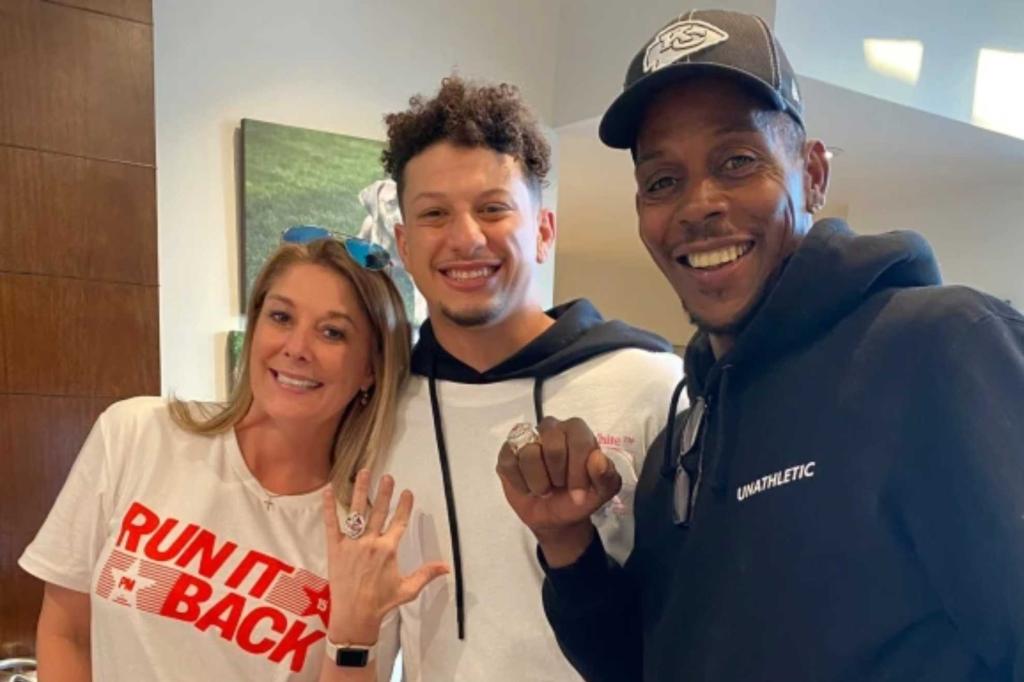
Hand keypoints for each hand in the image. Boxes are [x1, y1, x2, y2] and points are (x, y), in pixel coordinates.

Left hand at [322, 469, 448, 643]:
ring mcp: (352, 544)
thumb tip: (447, 566)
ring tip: (363, 472)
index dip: (405, 506)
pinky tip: (327, 489)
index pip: (400, 522)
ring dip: (360, 490)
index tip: (408, 492)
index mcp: (389, 550)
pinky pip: (331, 523)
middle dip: (384, 492)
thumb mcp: (408, 589)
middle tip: (388, 476)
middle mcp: (371, 542)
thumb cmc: (381, 603)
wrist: (354, 615)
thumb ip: (426, 574)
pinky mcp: (335, 548)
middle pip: (379, 512)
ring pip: (357, 512)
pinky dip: (329, 506)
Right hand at [496, 417, 621, 565]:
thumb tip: (598, 459)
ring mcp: (527, 438)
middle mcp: (552, 428)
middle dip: (557, 475)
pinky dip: (520, 483)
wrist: (555, 517)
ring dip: (538, 482)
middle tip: (559, 486)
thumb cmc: (578, 497)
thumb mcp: (602, 492)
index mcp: (577, 432)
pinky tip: (528, 487)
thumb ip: (606, 475)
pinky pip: (508, 463)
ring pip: (528, 454)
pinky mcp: (507, 452)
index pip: (578, 439)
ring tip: (544, 488)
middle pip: (552, 443)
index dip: (578, 470)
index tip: (579, 493)